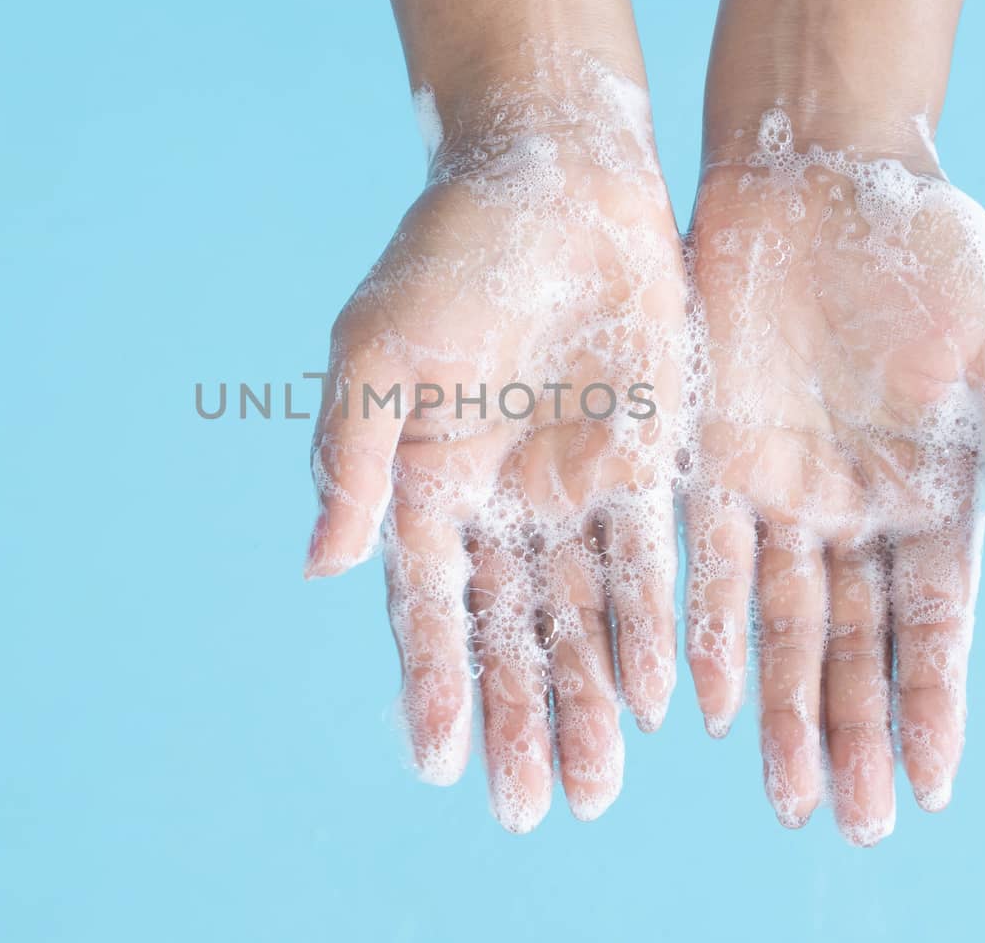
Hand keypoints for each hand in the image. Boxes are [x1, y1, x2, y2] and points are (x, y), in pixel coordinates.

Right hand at [305, 58, 686, 830]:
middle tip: (534, 809)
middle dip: (521, 718)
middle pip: (510, 631)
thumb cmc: (449, 255)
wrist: (555, 176)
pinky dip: (653, 628)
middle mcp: (501, 501)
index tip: (445, 763)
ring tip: (597, 786)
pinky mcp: (648, 459)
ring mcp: (576, 486)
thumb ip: (354, 459)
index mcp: (426, 480)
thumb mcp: (380, 351)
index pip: (430, 603)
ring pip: (583, 616)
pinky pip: (652, 562)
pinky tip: (661, 698)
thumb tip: (322, 569)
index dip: (435, 682)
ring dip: (589, 698)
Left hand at [680, 110, 984, 843]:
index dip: (932, 702)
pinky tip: (698, 697)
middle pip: (850, 643)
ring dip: (778, 707)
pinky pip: (703, 559)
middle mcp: (852, 510)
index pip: (932, 622)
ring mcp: (777, 490)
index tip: (932, 784)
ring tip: (782, 793)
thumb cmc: (927, 250)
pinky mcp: (706, 457)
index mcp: (934, 494)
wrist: (815, 174)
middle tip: (851, 824)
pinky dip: (704, 626)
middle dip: (851, 733)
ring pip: (776, 622)